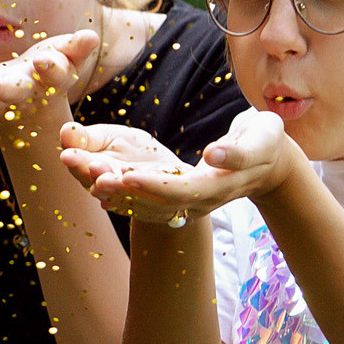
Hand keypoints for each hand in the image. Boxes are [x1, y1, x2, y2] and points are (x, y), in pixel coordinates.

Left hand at [0, 30, 97, 137]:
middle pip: (16, 91)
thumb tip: (92, 36)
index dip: (50, 67)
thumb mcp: (66, 54)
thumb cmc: (52, 66)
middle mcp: (27, 92)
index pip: (54, 71)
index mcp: (51, 78)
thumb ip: (77, 47)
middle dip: (4, 89)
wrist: (35, 90)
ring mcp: (4, 99)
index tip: (43, 59)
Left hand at [58, 108, 297, 224]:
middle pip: (148, 198)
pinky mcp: (174, 195)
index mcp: (215, 188)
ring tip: (74, 165)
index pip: (177, 191)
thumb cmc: (266, 142)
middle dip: (114, 185)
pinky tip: (87, 175)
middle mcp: (196, 202)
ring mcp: (184, 203)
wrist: (269, 162)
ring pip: (138, 199)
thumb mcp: (260, 140)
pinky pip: (139, 196)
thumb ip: (238, 151)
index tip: (121, 175)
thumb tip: (214, 157)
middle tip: (82, 168)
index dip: (149, 186)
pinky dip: (114, 186)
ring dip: (106, 185)